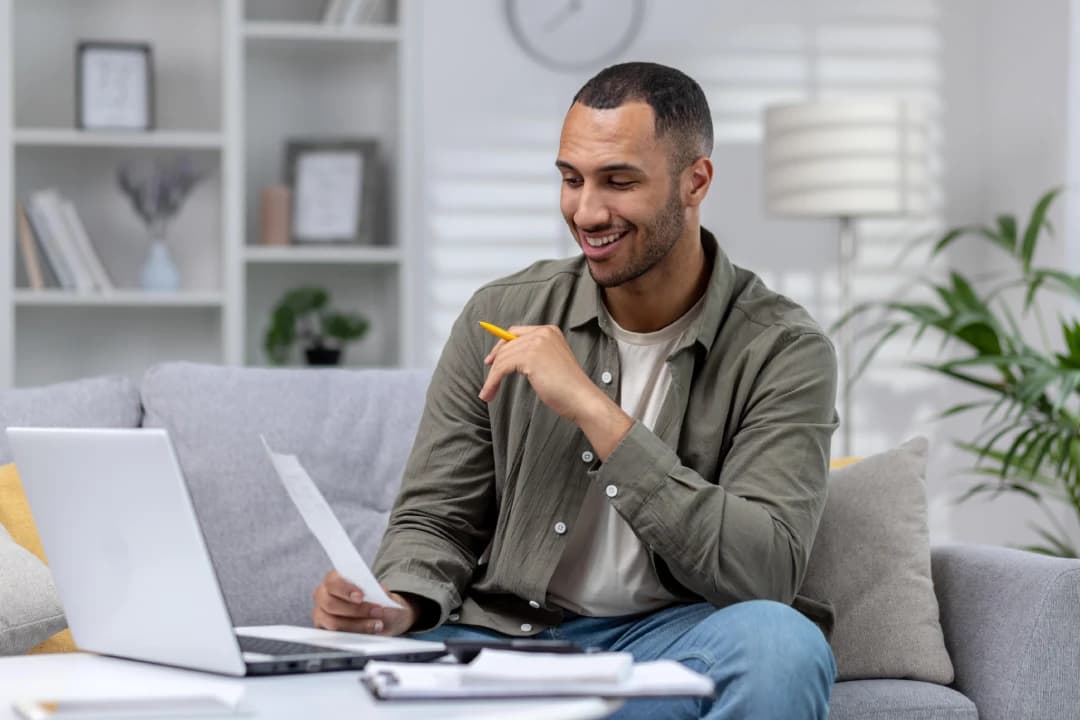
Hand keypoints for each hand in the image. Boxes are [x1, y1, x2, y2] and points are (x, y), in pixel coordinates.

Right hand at [312, 570, 417, 635]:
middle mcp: (323, 594)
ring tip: (377, 624)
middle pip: (330, 604)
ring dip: (358, 625)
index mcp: (333, 579)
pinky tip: (368, 632)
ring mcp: (321, 613)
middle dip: (356, 610)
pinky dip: (354, 634)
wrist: (382, 615)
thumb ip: (378, 590)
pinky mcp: (325, 630)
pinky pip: (335, 636)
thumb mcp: (381, 592)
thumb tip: (378, 592)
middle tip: (377, 611)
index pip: (332, 582)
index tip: (361, 597)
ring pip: (333, 622)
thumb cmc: (377, 599)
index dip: (345, 590)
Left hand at [479, 325, 632, 458]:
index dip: (501, 347)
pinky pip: (502, 367)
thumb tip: (507, 359)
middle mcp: (542, 333)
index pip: (515, 333)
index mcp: (549, 331)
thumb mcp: (551, 363)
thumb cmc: (568, 388)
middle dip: (494, 364)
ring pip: (503, 358)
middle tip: (488, 383)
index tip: (491, 361)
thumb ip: (534, 355)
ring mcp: (536, 343)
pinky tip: (490, 392)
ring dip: (492, 377)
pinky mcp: (530, 357)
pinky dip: (493, 381)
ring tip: (487, 394)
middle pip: (507, 344)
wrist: (581, 398)